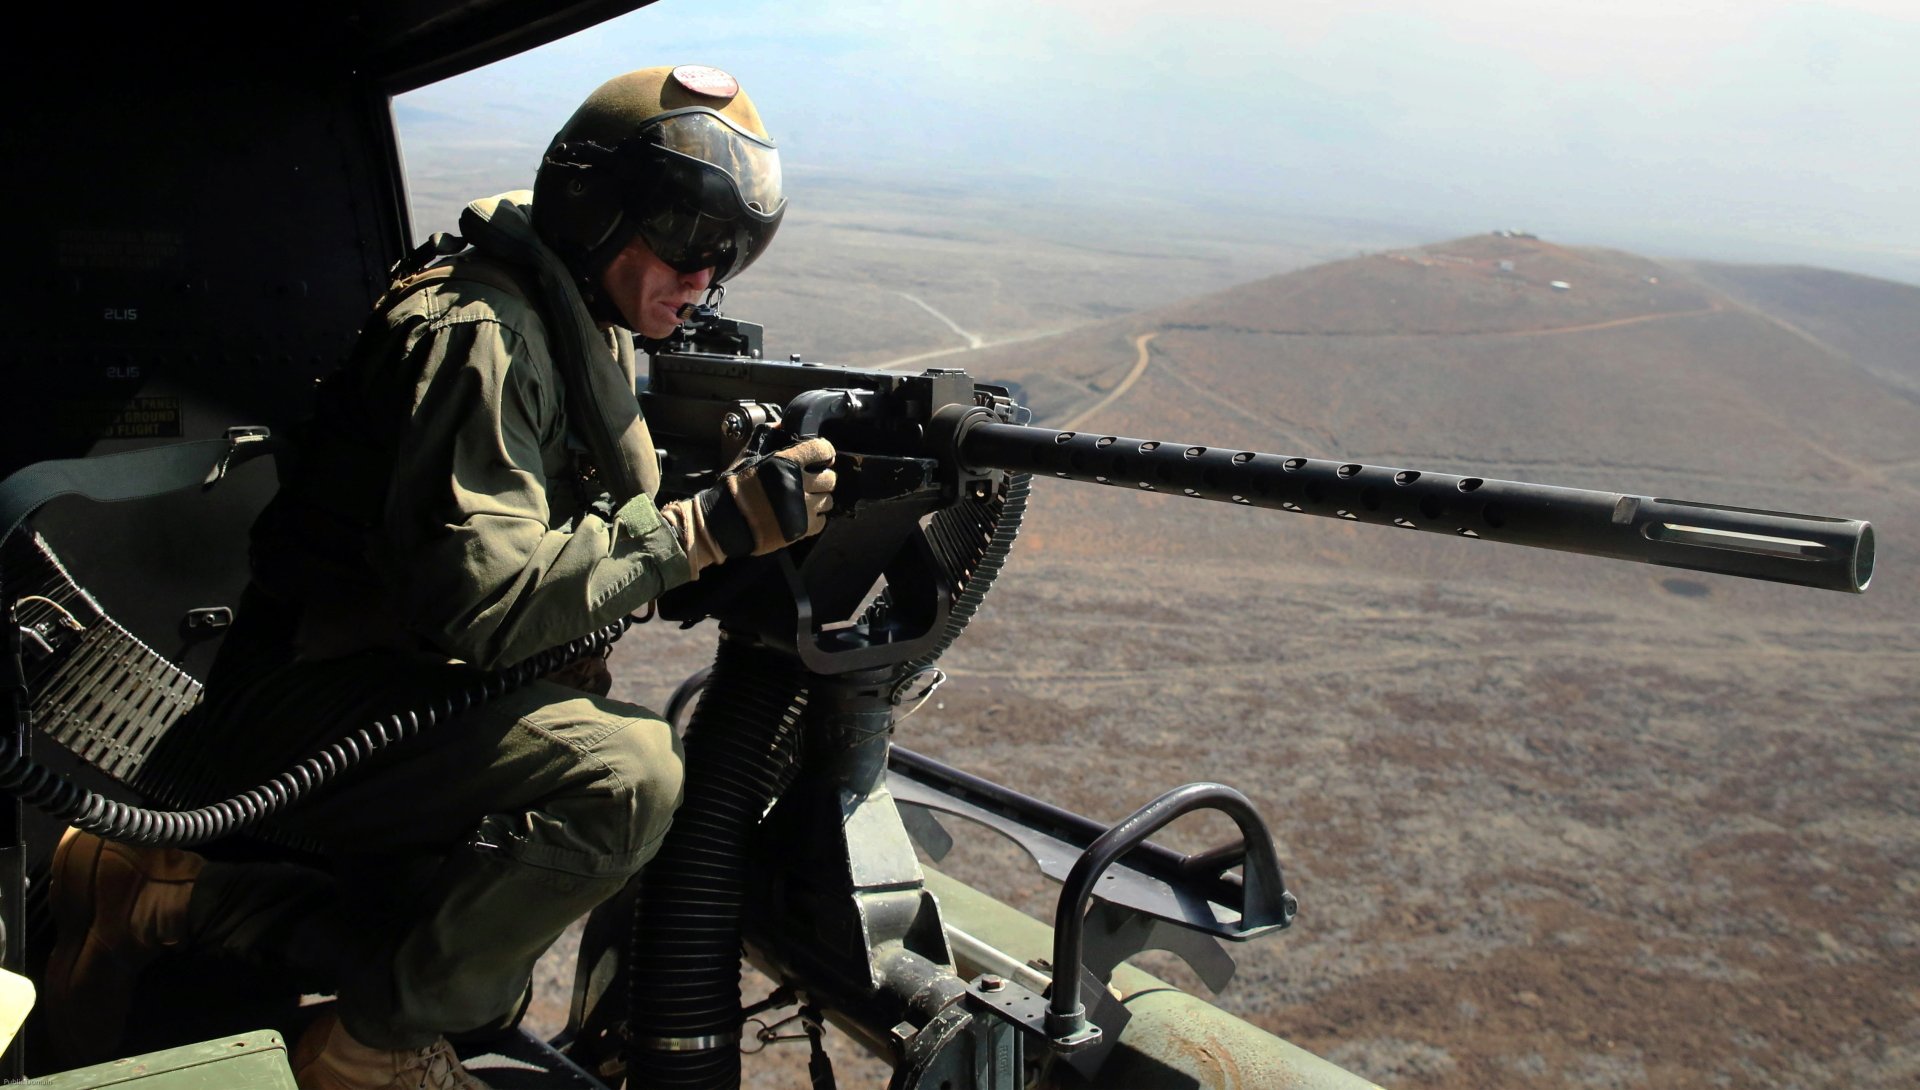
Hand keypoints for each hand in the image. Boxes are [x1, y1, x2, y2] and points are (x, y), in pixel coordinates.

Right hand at [661, 437, 836, 576]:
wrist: (724, 522)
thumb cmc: (735, 486)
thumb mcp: (747, 455)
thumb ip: (766, 437)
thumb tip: (782, 425)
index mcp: (786, 462)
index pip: (822, 449)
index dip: (824, 452)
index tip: (820, 456)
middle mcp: (798, 484)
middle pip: (829, 478)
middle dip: (821, 477)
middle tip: (810, 480)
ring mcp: (802, 508)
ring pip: (827, 500)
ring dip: (818, 498)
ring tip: (804, 499)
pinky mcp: (801, 529)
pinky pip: (822, 520)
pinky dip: (815, 517)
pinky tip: (802, 514)